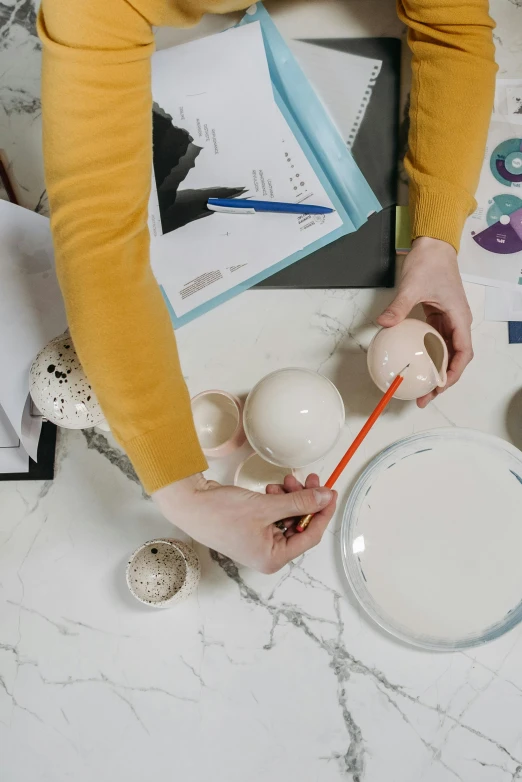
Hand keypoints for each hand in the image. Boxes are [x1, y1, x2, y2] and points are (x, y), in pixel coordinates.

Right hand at [153, 473, 336, 573]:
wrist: (190, 505)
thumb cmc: (220, 514)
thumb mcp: (266, 506)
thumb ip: (299, 502)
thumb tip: (325, 498)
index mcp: (273, 558)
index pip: (311, 535)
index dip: (323, 513)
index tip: (330, 493)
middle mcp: (268, 554)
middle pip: (300, 525)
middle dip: (305, 501)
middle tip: (309, 480)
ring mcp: (259, 541)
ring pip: (288, 517)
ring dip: (291, 498)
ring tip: (285, 481)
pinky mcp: (252, 528)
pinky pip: (275, 514)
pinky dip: (278, 500)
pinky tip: (272, 488)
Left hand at [377, 236, 472, 406]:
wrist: (432, 244)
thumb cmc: (430, 262)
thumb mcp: (412, 285)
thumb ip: (399, 307)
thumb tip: (384, 323)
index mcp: (459, 317)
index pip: (462, 353)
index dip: (453, 373)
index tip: (439, 386)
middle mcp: (457, 322)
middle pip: (454, 358)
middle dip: (442, 379)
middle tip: (424, 396)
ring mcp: (447, 320)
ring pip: (444, 352)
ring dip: (434, 370)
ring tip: (419, 387)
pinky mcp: (437, 317)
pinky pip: (433, 341)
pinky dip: (426, 355)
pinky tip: (413, 363)